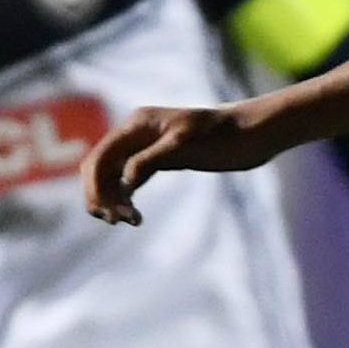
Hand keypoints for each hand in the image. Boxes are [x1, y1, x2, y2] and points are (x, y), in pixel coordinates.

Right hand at [84, 102, 277, 225]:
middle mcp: (137, 133)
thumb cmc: (223, 136)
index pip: (101, 156)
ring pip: (113, 175)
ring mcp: (147, 146)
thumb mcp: (186, 146)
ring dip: (113, 199)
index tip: (109, 214)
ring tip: (131, 222)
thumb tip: (124, 180)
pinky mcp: (161, 159)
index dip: (96, 186)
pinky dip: (127, 197)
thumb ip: (151, 160)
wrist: (252, 134)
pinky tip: (136, 217)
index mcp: (137, 124)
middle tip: (117, 222)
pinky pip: (130, 179)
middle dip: (101, 195)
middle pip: (101, 167)